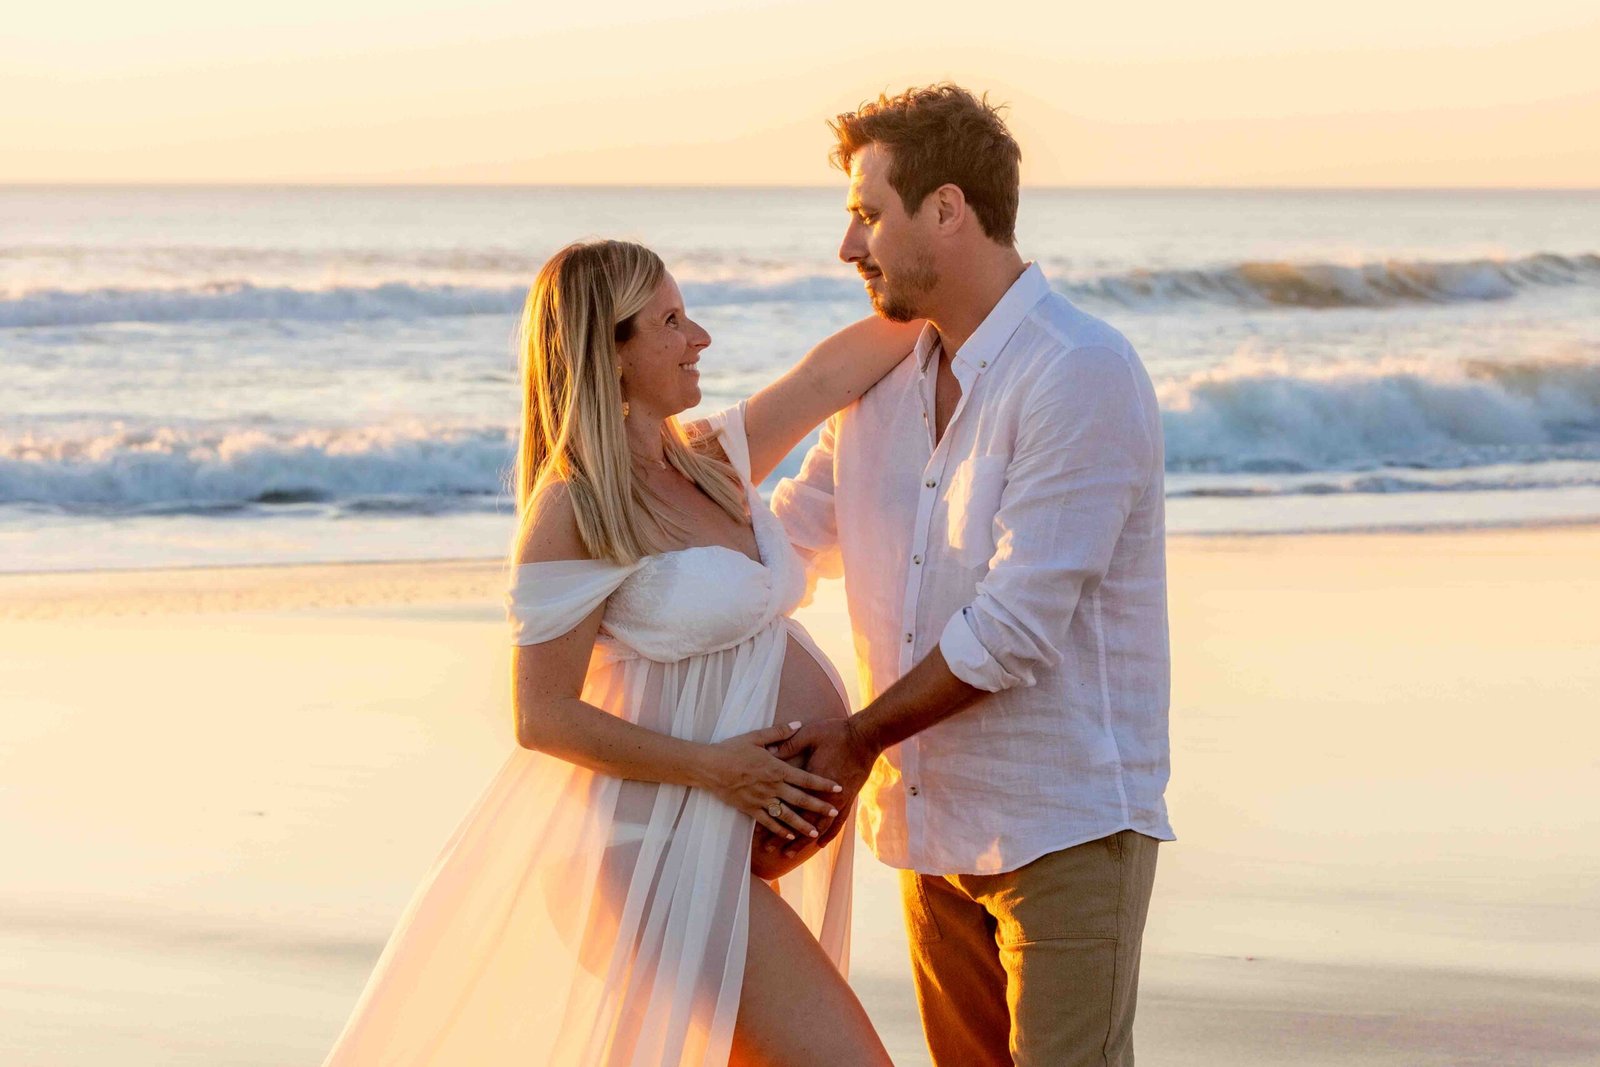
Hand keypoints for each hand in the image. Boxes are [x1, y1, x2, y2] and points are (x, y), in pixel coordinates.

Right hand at [700, 721, 842, 841]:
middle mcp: (772, 786)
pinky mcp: (750, 809)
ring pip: (786, 815)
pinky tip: (789, 836)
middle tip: (834, 811)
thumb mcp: (756, 737)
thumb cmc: (731, 749)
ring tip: (815, 832)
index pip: (805, 778)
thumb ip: (779, 732)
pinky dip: (780, 830)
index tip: (838, 788)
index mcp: (776, 768)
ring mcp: (761, 800)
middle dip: (819, 806)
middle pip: (800, 799)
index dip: (823, 784)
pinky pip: (768, 822)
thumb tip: (799, 723)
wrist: (708, 767)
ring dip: (802, 824)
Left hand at [768, 718, 878, 855]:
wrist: (866, 737)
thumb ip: (787, 743)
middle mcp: (824, 795)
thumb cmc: (836, 733)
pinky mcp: (849, 800)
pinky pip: (837, 823)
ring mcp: (838, 800)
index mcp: (811, 779)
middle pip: (801, 821)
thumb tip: (767, 752)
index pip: (788, 804)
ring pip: (818, 828)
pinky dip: (828, 834)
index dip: (773, 818)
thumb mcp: (809, 734)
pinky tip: (820, 844)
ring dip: (803, 841)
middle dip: (783, 836)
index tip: (759, 830)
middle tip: (769, 848)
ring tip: (789, 853)